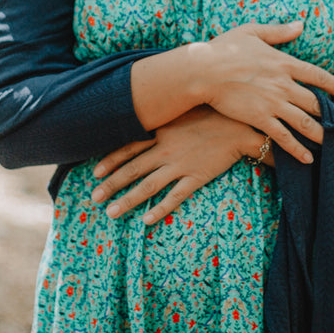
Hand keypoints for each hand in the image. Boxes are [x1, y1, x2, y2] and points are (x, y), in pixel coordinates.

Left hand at [90, 107, 262, 224]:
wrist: (240, 124)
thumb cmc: (212, 113)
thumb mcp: (183, 111)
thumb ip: (165, 118)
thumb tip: (148, 122)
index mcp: (161, 132)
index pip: (129, 148)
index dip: (110, 161)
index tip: (95, 172)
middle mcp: (166, 149)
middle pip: (132, 169)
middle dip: (111, 184)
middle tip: (93, 198)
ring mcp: (180, 164)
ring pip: (148, 185)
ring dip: (128, 200)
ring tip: (111, 213)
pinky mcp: (197, 177)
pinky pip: (175, 196)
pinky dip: (160, 209)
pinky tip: (147, 221)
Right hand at [190, 20, 333, 163]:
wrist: (204, 69)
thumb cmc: (224, 48)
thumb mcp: (253, 31)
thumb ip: (279, 31)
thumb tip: (300, 24)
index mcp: (284, 62)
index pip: (319, 76)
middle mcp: (284, 84)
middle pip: (315, 103)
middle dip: (331, 116)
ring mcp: (273, 103)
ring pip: (305, 123)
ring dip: (320, 135)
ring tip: (331, 145)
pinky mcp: (260, 118)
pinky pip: (283, 137)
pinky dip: (297, 149)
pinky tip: (306, 159)